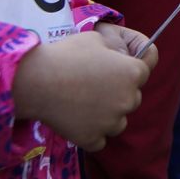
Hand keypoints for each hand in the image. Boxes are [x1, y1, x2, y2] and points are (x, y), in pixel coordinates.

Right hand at [11, 28, 154, 151]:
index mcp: (133, 73)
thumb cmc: (66, 55)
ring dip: (108, 116)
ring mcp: (112, 122)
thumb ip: (115, 50)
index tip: (114, 70)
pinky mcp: (94, 139)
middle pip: (132, 98)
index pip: (143, 72)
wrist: (35, 81)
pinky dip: (91, 133)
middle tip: (93, 86)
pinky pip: (100, 139)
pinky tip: (77, 121)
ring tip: (83, 104)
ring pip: (118, 122)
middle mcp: (129, 99)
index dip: (128, 70)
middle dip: (118, 93)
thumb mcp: (96, 39)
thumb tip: (120, 56)